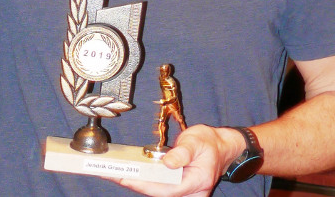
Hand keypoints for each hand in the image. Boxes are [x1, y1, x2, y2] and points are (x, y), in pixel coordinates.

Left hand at [108, 125, 244, 196]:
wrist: (221, 147)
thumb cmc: (210, 143)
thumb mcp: (197, 141)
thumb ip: (183, 152)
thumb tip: (168, 163)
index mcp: (197, 183)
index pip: (166, 189)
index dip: (144, 185)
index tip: (126, 178)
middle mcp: (191, 192)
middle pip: (159, 193)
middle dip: (135, 184)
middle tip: (113, 174)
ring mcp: (185, 192)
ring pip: (157, 191)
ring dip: (137, 183)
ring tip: (116, 173)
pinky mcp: (179, 188)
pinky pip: (159, 187)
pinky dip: (144, 180)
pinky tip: (129, 173)